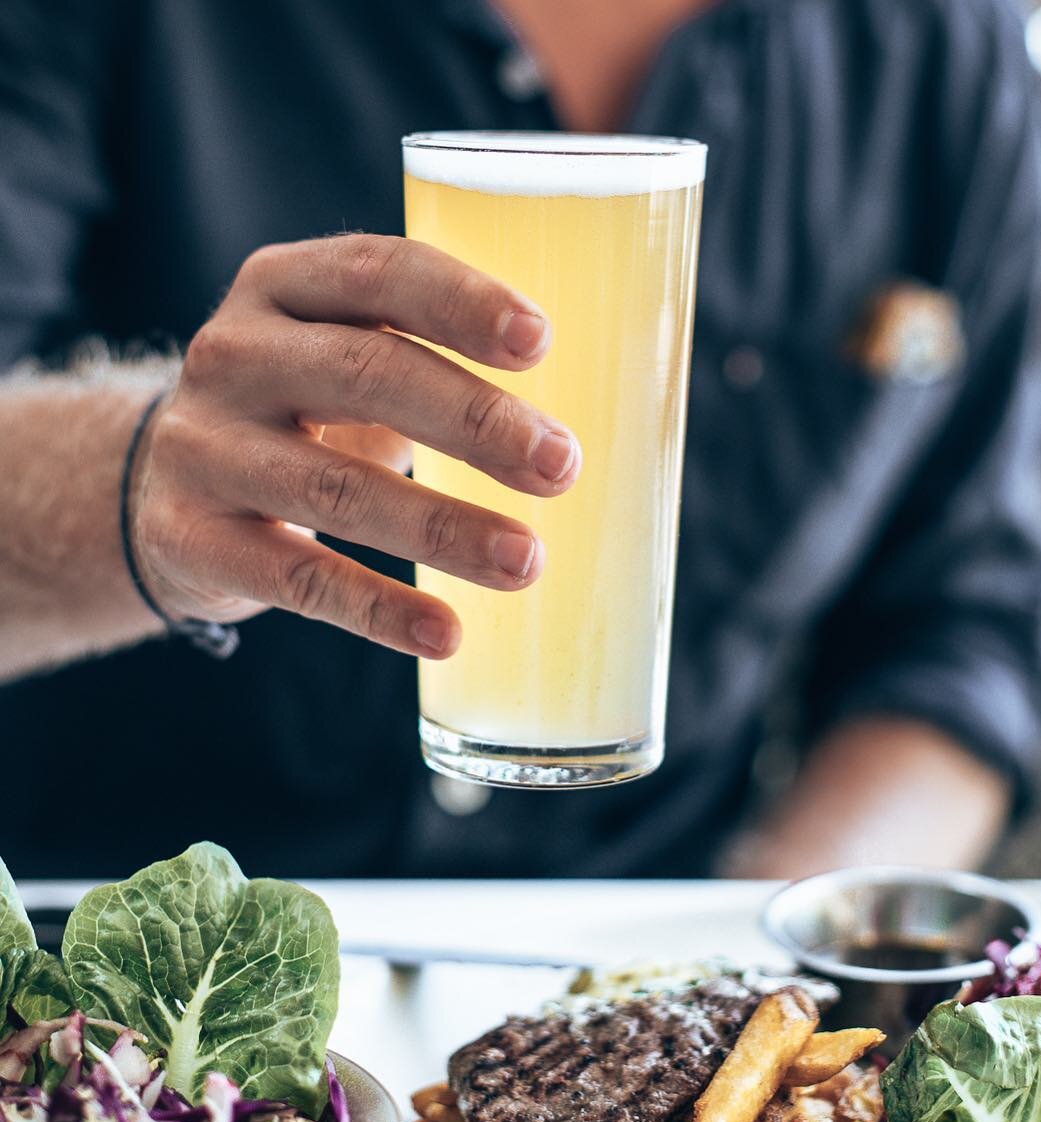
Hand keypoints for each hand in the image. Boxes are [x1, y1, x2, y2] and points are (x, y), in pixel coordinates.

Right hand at [127, 234, 579, 656]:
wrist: (163, 485)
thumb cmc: (304, 414)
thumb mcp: (344, 358)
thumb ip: (432, 360)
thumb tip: (581, 428)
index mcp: (285, 287)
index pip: (376, 272)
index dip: (459, 302)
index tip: (541, 342)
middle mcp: (233, 353)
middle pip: (364, 374)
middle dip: (474, 422)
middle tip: (561, 467)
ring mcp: (203, 447)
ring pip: (337, 488)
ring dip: (444, 528)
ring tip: (528, 561)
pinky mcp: (191, 537)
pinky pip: (298, 578)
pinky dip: (379, 609)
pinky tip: (446, 633)